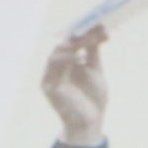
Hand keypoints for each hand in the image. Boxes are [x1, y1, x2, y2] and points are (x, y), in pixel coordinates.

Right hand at [40, 30, 108, 147]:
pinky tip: (80, 58)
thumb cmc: (93, 99)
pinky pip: (54, 67)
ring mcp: (50, 77)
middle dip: (78, 37)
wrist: (91, 122)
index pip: (70, 42)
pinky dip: (67, 59)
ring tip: (87, 41)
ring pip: (55, 54)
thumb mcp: (95, 70)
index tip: (99, 25)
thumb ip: (92, 52)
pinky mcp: (48, 86)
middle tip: (94, 30)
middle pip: (62, 45)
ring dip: (72, 46)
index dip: (82, 32)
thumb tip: (96, 30)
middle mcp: (56, 68)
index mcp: (66, 63)